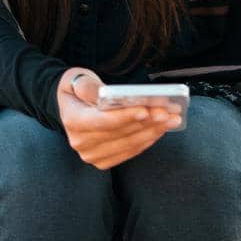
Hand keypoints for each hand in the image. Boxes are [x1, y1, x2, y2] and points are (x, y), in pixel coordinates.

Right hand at [56, 67, 182, 170]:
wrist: (69, 106)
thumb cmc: (77, 89)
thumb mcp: (78, 79)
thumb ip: (90, 87)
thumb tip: (108, 94)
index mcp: (72, 120)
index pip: (102, 121)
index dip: (125, 117)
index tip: (146, 109)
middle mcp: (80, 143)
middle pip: (120, 134)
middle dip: (147, 122)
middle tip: (168, 111)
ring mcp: (92, 155)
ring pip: (128, 144)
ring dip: (152, 132)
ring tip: (171, 119)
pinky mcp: (103, 161)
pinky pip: (130, 152)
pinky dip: (147, 140)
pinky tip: (160, 129)